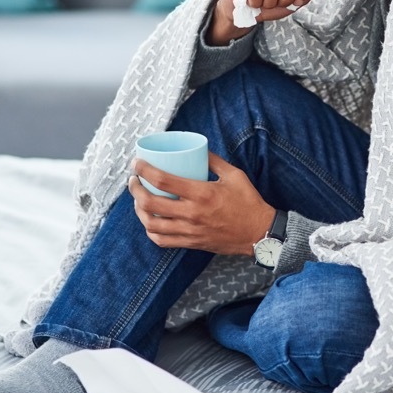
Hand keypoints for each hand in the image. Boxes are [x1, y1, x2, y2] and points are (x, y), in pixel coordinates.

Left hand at [128, 155, 275, 255]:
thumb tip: (198, 149)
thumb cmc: (248, 202)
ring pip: (151, 224)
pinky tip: (150, 221)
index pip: (162, 180)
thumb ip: (214, 161)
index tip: (137, 163)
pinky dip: (150, 231)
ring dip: (139, 211)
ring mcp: (190, 231)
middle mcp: (192, 213)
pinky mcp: (191, 243)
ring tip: (138, 200)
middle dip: (135, 189)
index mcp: (201, 193)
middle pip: (150, 202)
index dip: (144, 170)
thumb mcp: (234, 175)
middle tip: (134, 180)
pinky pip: (162, 240)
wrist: (259, 233)